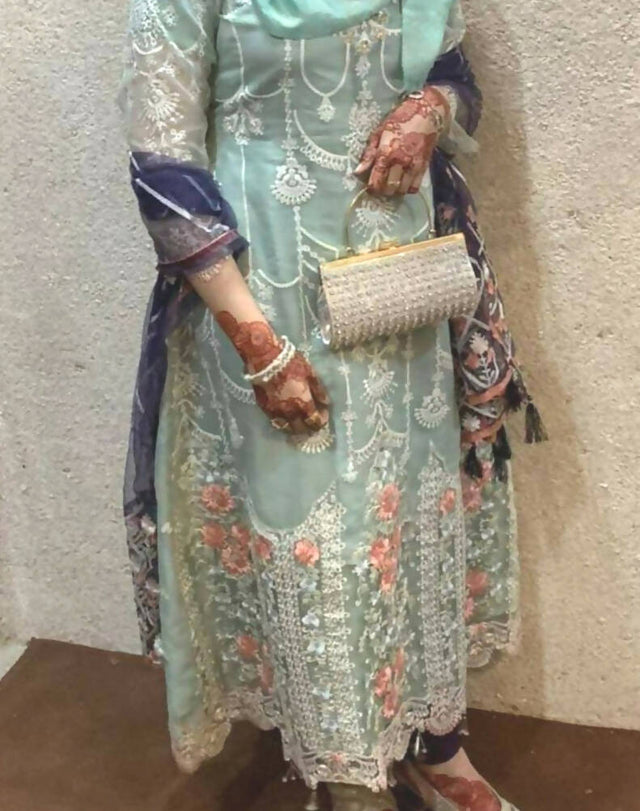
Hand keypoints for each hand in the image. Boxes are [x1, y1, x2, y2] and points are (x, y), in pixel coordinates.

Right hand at [216, 311, 329, 435]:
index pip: (314, 422)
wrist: (265, 358)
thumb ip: (318, 391)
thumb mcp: (310, 374)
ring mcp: (275, 413)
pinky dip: (283, 422)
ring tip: (299, 423)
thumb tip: (325, 402)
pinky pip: (275, 421)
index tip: (323, 415)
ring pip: (286, 428)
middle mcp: (290, 413)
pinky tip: (286, 417)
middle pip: (301, 429)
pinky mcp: (264, 409)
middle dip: (309, 427)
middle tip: (312, 421)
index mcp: (303, 405)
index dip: (321, 421)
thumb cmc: (291, 363)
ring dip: (294, 428)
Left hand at [353, 85, 449, 196]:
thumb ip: (368, 154)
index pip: (376, 181)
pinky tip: (404, 182)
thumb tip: (357, 172)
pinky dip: (408, 189)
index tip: (370, 187)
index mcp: (386, 153)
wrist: (427, 113)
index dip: (371, 188)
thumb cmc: (399, 120)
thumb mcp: (379, 133)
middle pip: (389, 189)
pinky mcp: (424, 167)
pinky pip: (415, 187)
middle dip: (383, 191)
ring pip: (402, 190)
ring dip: (395, 191)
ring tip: (392, 184)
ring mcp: (413, 166)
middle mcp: (399, 162)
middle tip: (381, 186)